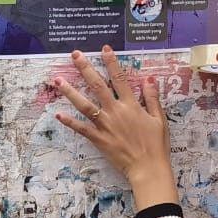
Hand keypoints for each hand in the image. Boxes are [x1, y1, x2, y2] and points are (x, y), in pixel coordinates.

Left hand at [54, 46, 177, 208]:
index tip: (104, 49)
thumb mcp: (159, 119)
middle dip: (85, 68)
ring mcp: (105, 125)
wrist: (148, 168)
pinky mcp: (98, 139)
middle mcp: (115, 111)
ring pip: (84, 104)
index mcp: (131, 105)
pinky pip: (81, 128)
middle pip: (97, 85)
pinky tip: (58, 114)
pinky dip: (69, 121)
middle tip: (75, 55)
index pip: (120, 78)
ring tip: (59, 80)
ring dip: (71, 92)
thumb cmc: (156, 145)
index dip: (112, 62)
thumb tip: (148, 80)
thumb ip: (152, 98)